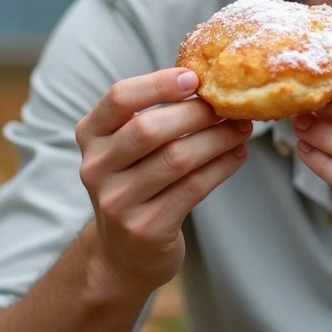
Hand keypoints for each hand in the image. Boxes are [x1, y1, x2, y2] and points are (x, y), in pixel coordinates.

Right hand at [76, 68, 252, 292]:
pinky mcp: (145, 229)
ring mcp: (117, 202)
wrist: (123, 254)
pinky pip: (192, 188)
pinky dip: (222, 167)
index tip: (193, 78)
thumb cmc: (136, 184)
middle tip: (228, 105)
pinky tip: (237, 154)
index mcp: (90, 135)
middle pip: (149, 129)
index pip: (118, 98)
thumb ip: (153, 115)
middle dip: (196, 113)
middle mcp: (95, 168)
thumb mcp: (127, 148)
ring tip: (241, 128)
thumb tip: (207, 81)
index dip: (158, 84)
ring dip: (217, 139)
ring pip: (176, 159)